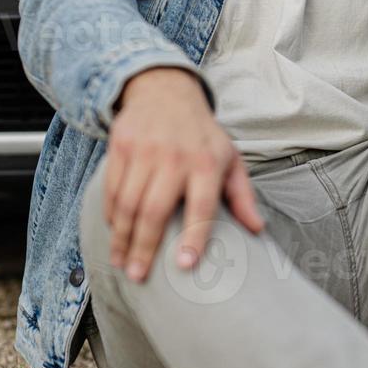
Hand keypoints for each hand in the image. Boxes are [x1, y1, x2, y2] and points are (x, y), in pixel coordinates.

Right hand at [103, 67, 264, 282]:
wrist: (166, 92)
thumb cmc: (202, 135)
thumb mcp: (230, 159)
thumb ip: (242, 196)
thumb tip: (257, 230)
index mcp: (207, 163)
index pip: (202, 206)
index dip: (194, 238)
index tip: (185, 266)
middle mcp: (174, 157)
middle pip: (154, 210)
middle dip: (144, 248)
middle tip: (138, 275)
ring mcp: (144, 150)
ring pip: (127, 203)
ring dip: (122, 238)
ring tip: (121, 262)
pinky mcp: (120, 145)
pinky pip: (111, 188)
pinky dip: (110, 215)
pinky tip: (114, 233)